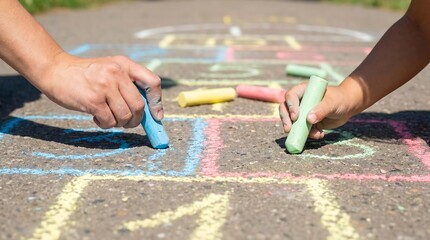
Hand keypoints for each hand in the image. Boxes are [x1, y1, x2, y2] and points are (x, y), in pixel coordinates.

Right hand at [39, 53, 162, 128]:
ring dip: (119, 123)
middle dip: (136, 120)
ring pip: (125, 116)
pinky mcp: (93, 100)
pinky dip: (106, 125)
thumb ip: (128, 83)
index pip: (153, 82)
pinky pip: (109, 121)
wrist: (55, 70)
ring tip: (108, 118)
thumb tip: (148, 111)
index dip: (157, 102)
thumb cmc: (86, 75)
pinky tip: (97, 118)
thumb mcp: (110, 68)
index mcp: (125, 64)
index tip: (157, 116)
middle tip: (128, 123)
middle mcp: (117, 73)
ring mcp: (105, 87)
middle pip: (139, 105)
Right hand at [279, 82, 353, 138]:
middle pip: (285, 109)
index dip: (290, 106)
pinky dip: (309, 134)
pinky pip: (302, 130)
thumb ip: (321, 110)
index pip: (290, 96)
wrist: (347, 107)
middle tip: (288, 129)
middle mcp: (300, 101)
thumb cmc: (340, 99)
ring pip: (291, 122)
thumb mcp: (332, 103)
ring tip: (313, 134)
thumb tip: (309, 119)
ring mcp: (302, 112)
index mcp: (303, 91)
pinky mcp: (307, 122)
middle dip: (286, 120)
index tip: (296, 116)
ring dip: (297, 130)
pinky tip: (320, 134)